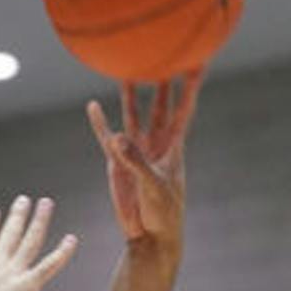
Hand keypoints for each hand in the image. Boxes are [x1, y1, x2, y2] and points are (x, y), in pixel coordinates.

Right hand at [0, 196, 76, 290]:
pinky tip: (72, 240)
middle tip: (23, 200)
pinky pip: (48, 266)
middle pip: (10, 233)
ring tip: (46, 203)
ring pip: (30, 241)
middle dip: (17, 215)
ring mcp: (13, 273)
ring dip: (39, 221)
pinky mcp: (27, 285)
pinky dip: (61, 253)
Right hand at [87, 75, 197, 241]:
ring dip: (130, 95)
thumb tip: (118, 137)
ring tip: (126, 70)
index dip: (191, 87)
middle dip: (161, 81)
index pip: (184, 110)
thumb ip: (136, 162)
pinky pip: (106, 137)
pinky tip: (93, 105)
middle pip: (159, 105)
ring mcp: (135, 152)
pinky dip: (99, 122)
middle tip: (162, 53)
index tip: (198, 62)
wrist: (149, 236)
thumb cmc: (164, 213)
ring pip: (133, 116)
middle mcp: (155, 144)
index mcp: (174, 147)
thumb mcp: (154, 187)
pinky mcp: (117, 163)